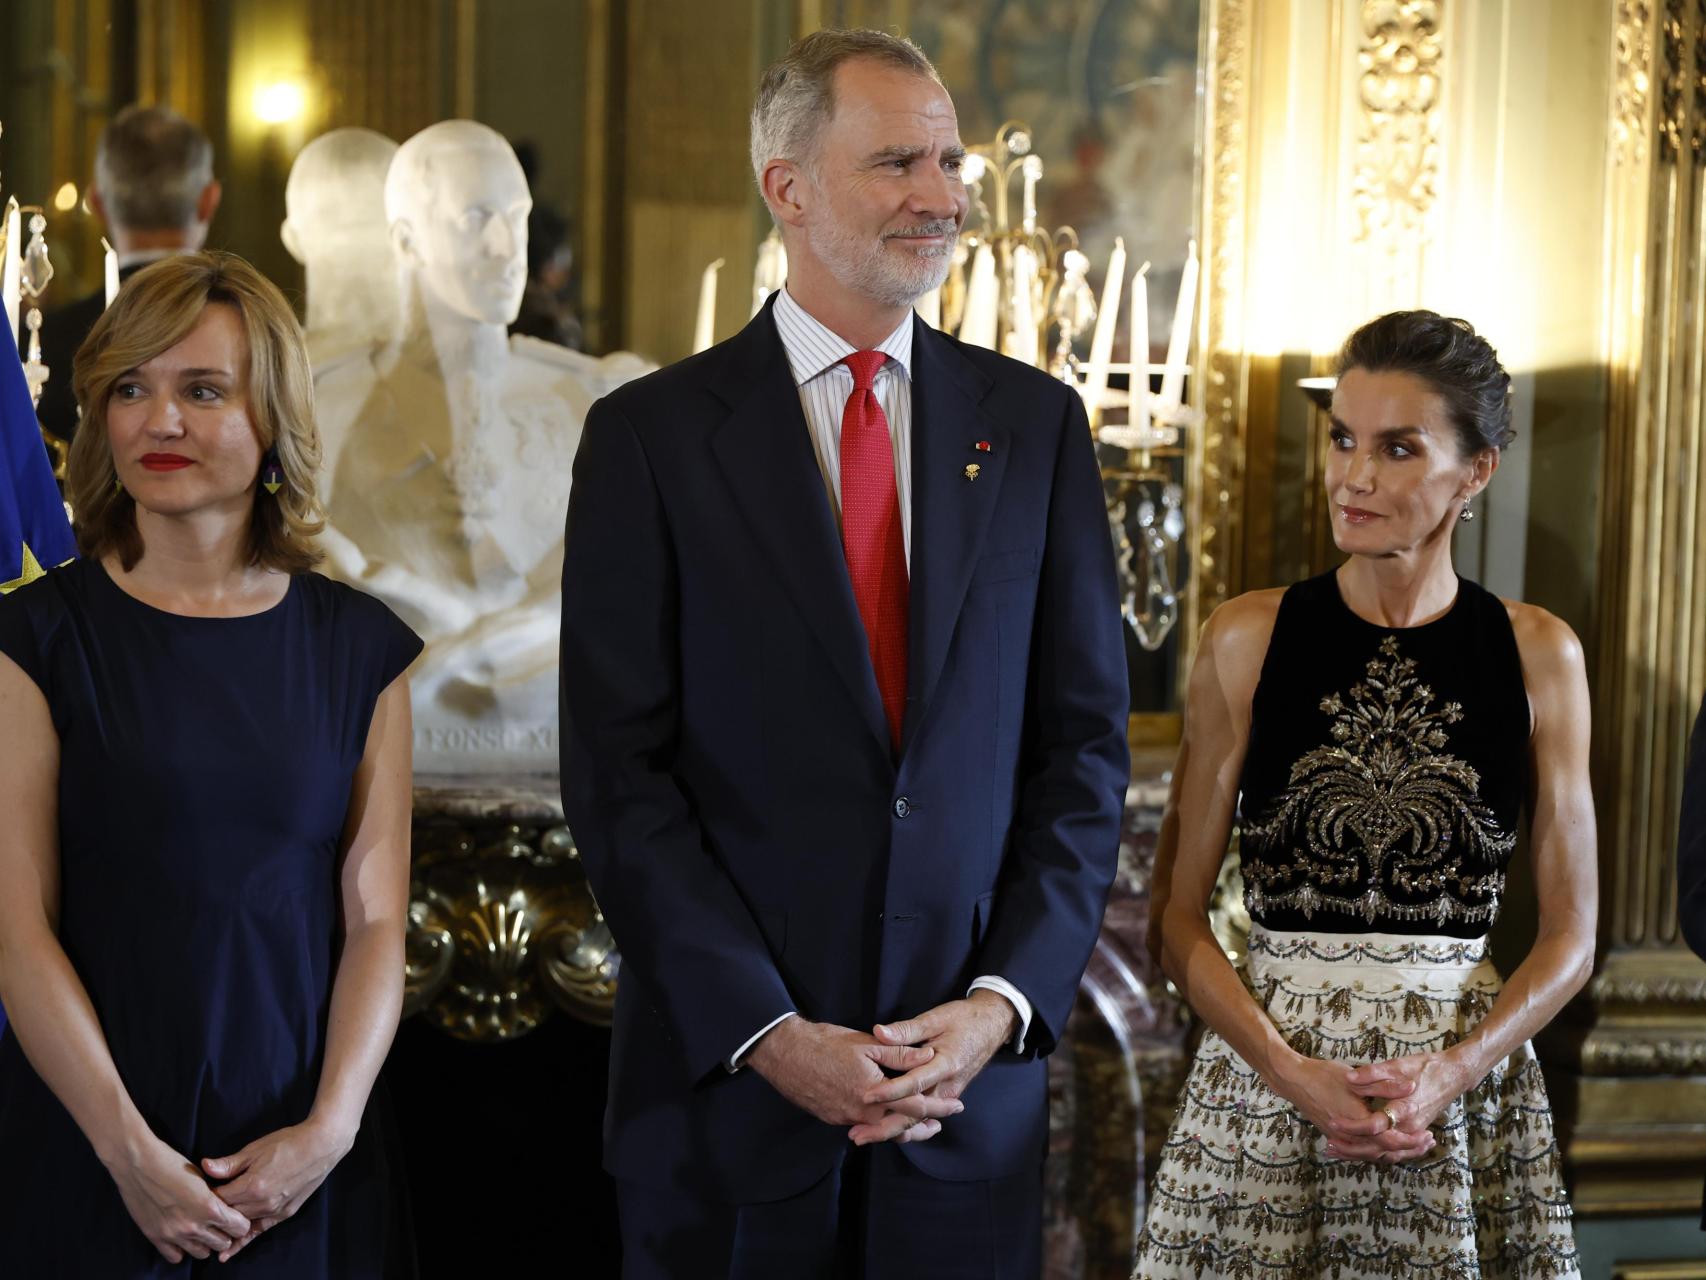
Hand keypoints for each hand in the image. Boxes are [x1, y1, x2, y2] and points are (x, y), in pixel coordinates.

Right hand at [105, 1131, 251, 1263]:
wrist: (138, 1164)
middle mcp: (194, 1226)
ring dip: (205, 1243)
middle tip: (219, 1224)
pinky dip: (182, 1249)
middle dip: (225, 1234)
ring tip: (201, 1230)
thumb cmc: (172, 1163)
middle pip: (223, 1243)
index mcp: (210, 1207)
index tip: (235, 1217)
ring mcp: (174, 1235)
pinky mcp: (156, 1238)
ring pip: (202, 1253)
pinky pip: (176, 1257)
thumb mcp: (202, 1177)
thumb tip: (223, 1208)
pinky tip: (182, 1236)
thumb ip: (215, 1198)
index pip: (239, 1228)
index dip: (240, 1222)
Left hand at [200, 1118, 353, 1260]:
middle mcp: (261, 1203)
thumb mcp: (255, 1149)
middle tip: (202, 1208)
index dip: (206, 1197)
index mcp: (251, 1185)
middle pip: (227, 1214)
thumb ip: (229, 1164)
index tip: (197, 1194)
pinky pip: (258, 1231)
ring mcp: (273, 1211)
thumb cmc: (288, 1143)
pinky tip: (227, 1253)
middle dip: (215, 1212)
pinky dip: (242, 1242)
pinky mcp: (284, 1214)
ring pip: (241, 1224)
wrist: (321, 1146)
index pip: (218, 1199)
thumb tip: (204, 1167)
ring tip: (209, 1228)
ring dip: (226, 1224)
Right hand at [746, 1018, 962, 1144]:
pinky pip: (863, 1126)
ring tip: (920, 1125)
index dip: (939, 1107)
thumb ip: (900, 1054)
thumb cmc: (826, 1043)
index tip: (955, 1105)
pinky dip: (880, 1125)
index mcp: (874, 1094)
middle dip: (924, 1126)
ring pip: (881, 1131)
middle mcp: (861, 1113)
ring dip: (903, 1129)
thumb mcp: (868, 1043)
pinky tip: (885, 1116)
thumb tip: (929, 1058)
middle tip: (942, 1122)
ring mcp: (845, 1118)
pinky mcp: (832, 1118)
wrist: (786, 1053)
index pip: (916, 1107)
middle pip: (901, 1128)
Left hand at [857, 991, 1018, 1143]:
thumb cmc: (964, 1019)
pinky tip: (884, 1131)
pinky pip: (924, 1116)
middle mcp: (948, 1085)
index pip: (914, 1083)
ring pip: (918, 1120)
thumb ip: (907, 1030)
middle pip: (915, 1114)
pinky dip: (904, 1126)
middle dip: (885, 1127)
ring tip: (863, 1136)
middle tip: (856, 1135)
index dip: (889, 1091)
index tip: (865, 1096)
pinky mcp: (946, 1095)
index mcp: (946, 1064)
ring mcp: (948, 1093)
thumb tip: (879, 1032)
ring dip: (891, 1130)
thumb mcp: (936, 1018)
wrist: (993, 1026)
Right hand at [1269, 1053, 1434, 1163]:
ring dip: (1394, 1151)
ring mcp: (1342, 1139)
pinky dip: (1377, 1150)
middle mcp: (1351, 1136)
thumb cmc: (1323, 1076)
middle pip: (1385, 1151)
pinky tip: (1386, 1145)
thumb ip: (1385, 1084)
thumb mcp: (1356, 1078)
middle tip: (1427, 1144)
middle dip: (1408, 1149)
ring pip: (1373, 1153)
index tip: (1428, 1135)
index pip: (1391, 1140)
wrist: (1293, 1080)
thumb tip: (1412, 1087)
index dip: (1412, 1140)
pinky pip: (1361, 1150)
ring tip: (1413, 1145)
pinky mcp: (1335, 1137)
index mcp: (1359, 1122)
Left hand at [1340, 1049, 1474, 1161]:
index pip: (1374, 1125)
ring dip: (1360, 1153)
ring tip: (1335, 1150)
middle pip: (1377, 1147)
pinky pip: (1392, 1150)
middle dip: (1351, 1148)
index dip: (1352, 1125)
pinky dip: (1374, 1152)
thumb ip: (1373, 1074)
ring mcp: (1412, 1131)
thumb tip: (1350, 1079)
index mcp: (1404, 1108)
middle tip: (1328, 1146)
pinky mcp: (1412, 1132)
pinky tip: (1356, 1148)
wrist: (1452, 1075)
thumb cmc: (1424, 1067)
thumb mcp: (1397, 1065)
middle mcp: (1409, 1126)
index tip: (1332, 1121)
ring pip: (1384, 1152)